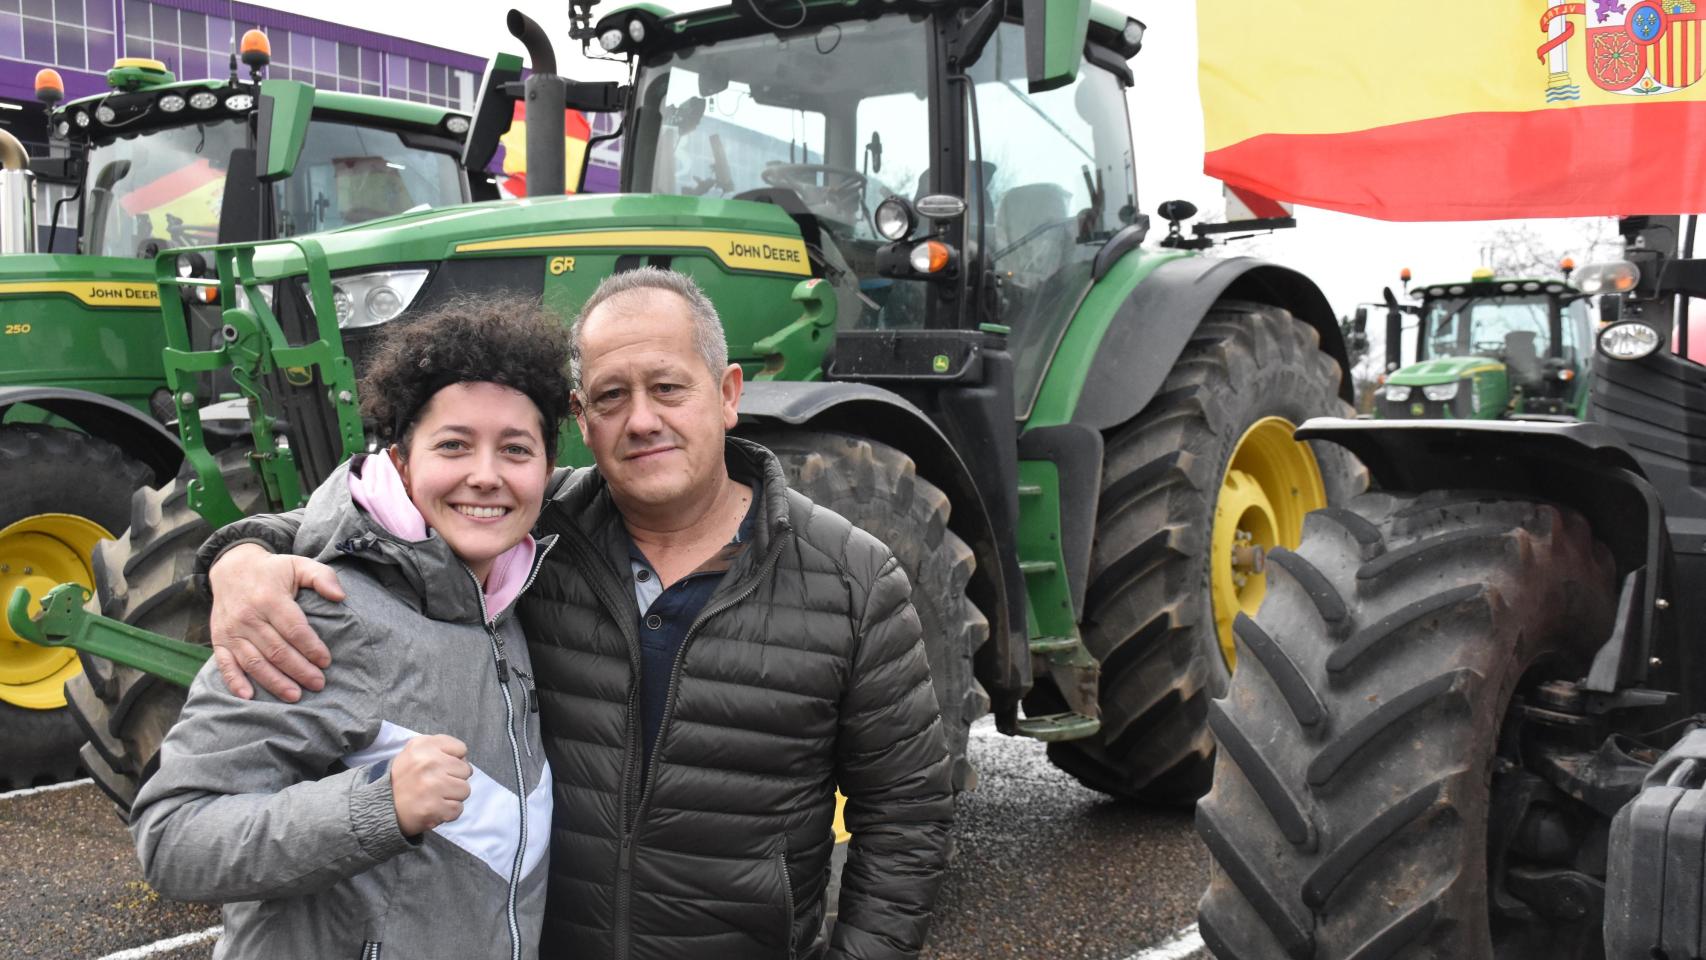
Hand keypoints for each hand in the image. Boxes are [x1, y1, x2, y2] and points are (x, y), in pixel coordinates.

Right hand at [208, 543, 344, 701]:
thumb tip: (340, 596)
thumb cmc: (272, 571)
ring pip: (254, 662)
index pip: (294, 629)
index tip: (326, 661)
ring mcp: (231, 631)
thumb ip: (321, 577)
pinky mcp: (219, 640)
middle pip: (277, 650)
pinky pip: (225, 664)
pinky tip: (248, 697)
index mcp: (270, 598)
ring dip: (274, 682)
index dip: (311, 647)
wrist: (231, 568)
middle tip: (318, 684)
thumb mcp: (298, 565)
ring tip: (295, 695)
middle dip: (299, 670)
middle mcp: (248, 617)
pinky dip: (235, 682)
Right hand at [390, 735, 471, 835]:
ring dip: (453, 796)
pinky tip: (434, 808)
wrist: (381, 806)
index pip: (460, 749)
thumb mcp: (415, 752)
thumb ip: (439, 748)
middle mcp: (428, 763)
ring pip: (465, 790)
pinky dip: (448, 812)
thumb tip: (464, 760)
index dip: (453, 760)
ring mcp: (431, 786)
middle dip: (455, 778)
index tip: (440, 767)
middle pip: (466, 770)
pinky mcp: (432, 808)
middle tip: (436, 785)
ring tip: (435, 796)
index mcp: (423, 745)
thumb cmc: (405, 778)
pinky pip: (458, 809)